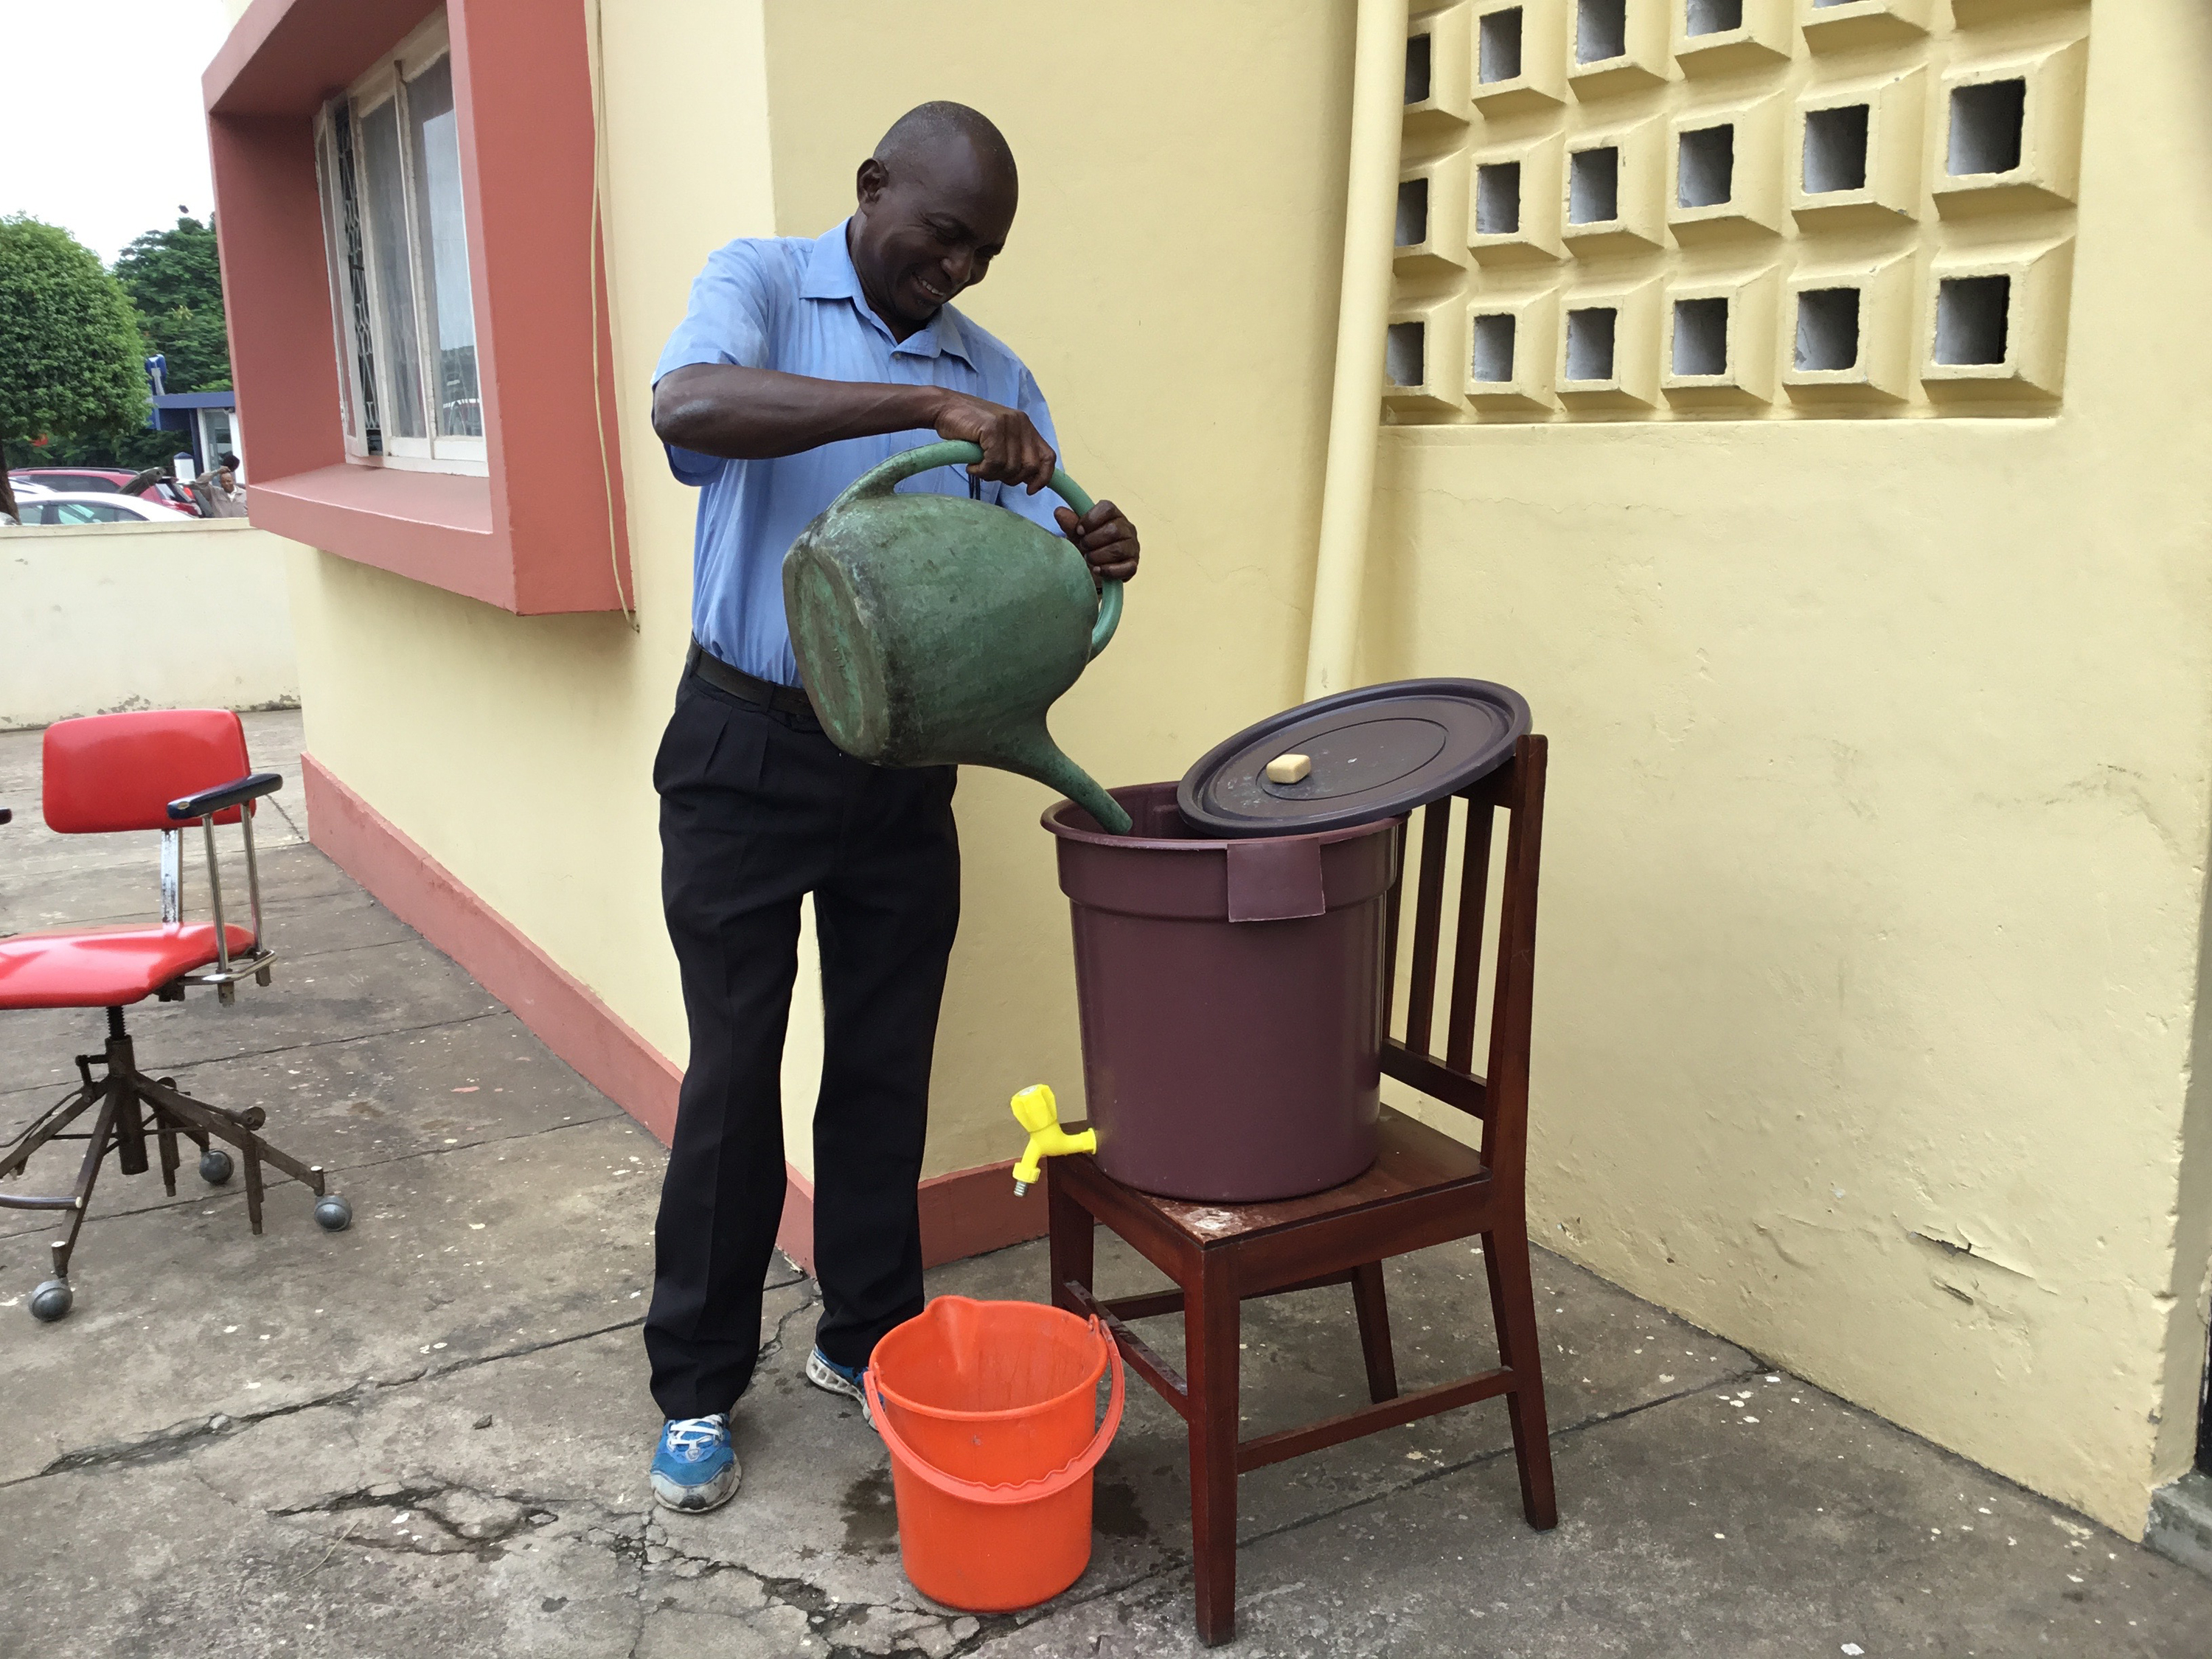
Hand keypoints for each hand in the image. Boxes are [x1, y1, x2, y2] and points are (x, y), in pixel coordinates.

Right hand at [931, 390, 1056, 492]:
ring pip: (1010, 467)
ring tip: (978, 467)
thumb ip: (1015, 454)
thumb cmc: (969, 428)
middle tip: (991, 473)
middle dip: (1011, 479)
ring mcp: (1008, 423)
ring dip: (992, 475)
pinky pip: (994, 462)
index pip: (1048, 456)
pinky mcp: (992, 427)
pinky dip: (982, 471)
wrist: (944, 408)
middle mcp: (1021, 423)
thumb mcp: (999, 439)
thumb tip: (1028, 479)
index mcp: (1026, 426)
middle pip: (1030, 466)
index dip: (1043, 477)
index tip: (1030, 491)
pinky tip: (972, 465)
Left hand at [1055, 500, 1139, 585]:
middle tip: (1083, 547)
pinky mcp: (1133, 565)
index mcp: (1113, 515)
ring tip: (1088, 559)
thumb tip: (1059, 512)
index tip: (1079, 531)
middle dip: (1093, 541)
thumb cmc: (1087, 546)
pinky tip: (1097, 570)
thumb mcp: (1076, 535)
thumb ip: (1070, 523)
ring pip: (1118, 549)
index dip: (1090, 520)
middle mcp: (1127, 528)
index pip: (1107, 509)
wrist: (1092, 569)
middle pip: (1114, 530)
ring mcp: (1132, 547)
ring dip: (1098, 556)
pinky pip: (1127, 568)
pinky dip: (1109, 570)